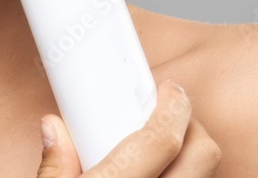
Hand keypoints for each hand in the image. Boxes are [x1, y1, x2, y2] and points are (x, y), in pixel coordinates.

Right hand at [36, 80, 220, 176]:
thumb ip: (52, 168)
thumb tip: (53, 128)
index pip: (163, 139)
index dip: (172, 105)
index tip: (169, 89)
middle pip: (204, 153)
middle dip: (191, 127)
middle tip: (167, 116)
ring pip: (204, 175)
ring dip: (189, 156)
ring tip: (160, 150)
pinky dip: (183, 175)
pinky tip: (160, 173)